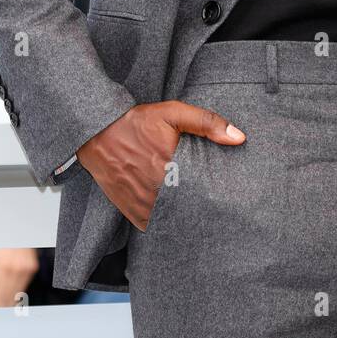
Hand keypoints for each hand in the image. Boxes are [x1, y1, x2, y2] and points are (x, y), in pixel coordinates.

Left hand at [0, 247, 38, 307]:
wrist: (13, 226)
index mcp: (0, 266)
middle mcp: (15, 268)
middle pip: (9, 297)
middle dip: (2, 307)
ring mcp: (25, 268)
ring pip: (18, 292)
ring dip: (11, 300)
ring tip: (5, 309)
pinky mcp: (32, 267)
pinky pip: (24, 284)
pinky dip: (18, 290)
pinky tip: (12, 294)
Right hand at [77, 101, 245, 230]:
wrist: (96, 132)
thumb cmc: (136, 122)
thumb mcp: (172, 113)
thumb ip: (207, 123)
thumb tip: (239, 137)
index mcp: (170, 165)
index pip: (203, 190)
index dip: (215, 194)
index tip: (224, 194)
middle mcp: (156, 188)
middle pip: (189, 207)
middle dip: (201, 207)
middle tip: (216, 207)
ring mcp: (141, 202)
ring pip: (171, 219)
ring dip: (183, 216)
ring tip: (196, 212)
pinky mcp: (130, 210)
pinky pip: (152, 225)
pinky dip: (163, 222)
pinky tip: (174, 215)